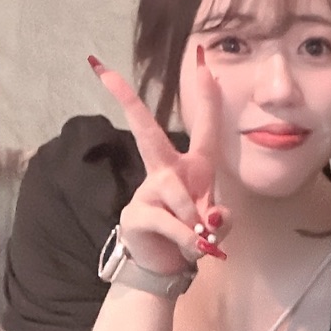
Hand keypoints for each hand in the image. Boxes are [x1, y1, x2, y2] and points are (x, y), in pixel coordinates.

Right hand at [89, 48, 227, 278]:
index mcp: (193, 168)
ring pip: (176, 193)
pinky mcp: (135, 214)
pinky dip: (186, 238)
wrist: (168, 266)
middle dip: (130, 104)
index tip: (202, 64)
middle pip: (148, 132)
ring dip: (194, 220)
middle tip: (108, 74)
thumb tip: (211, 216)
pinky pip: (168, 221)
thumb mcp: (218, 227)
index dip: (207, 98)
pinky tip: (191, 248)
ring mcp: (148, 191)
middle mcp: (167, 172)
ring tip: (201, 240)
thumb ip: (222, 219)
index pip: (203, 129)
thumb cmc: (192, 235)